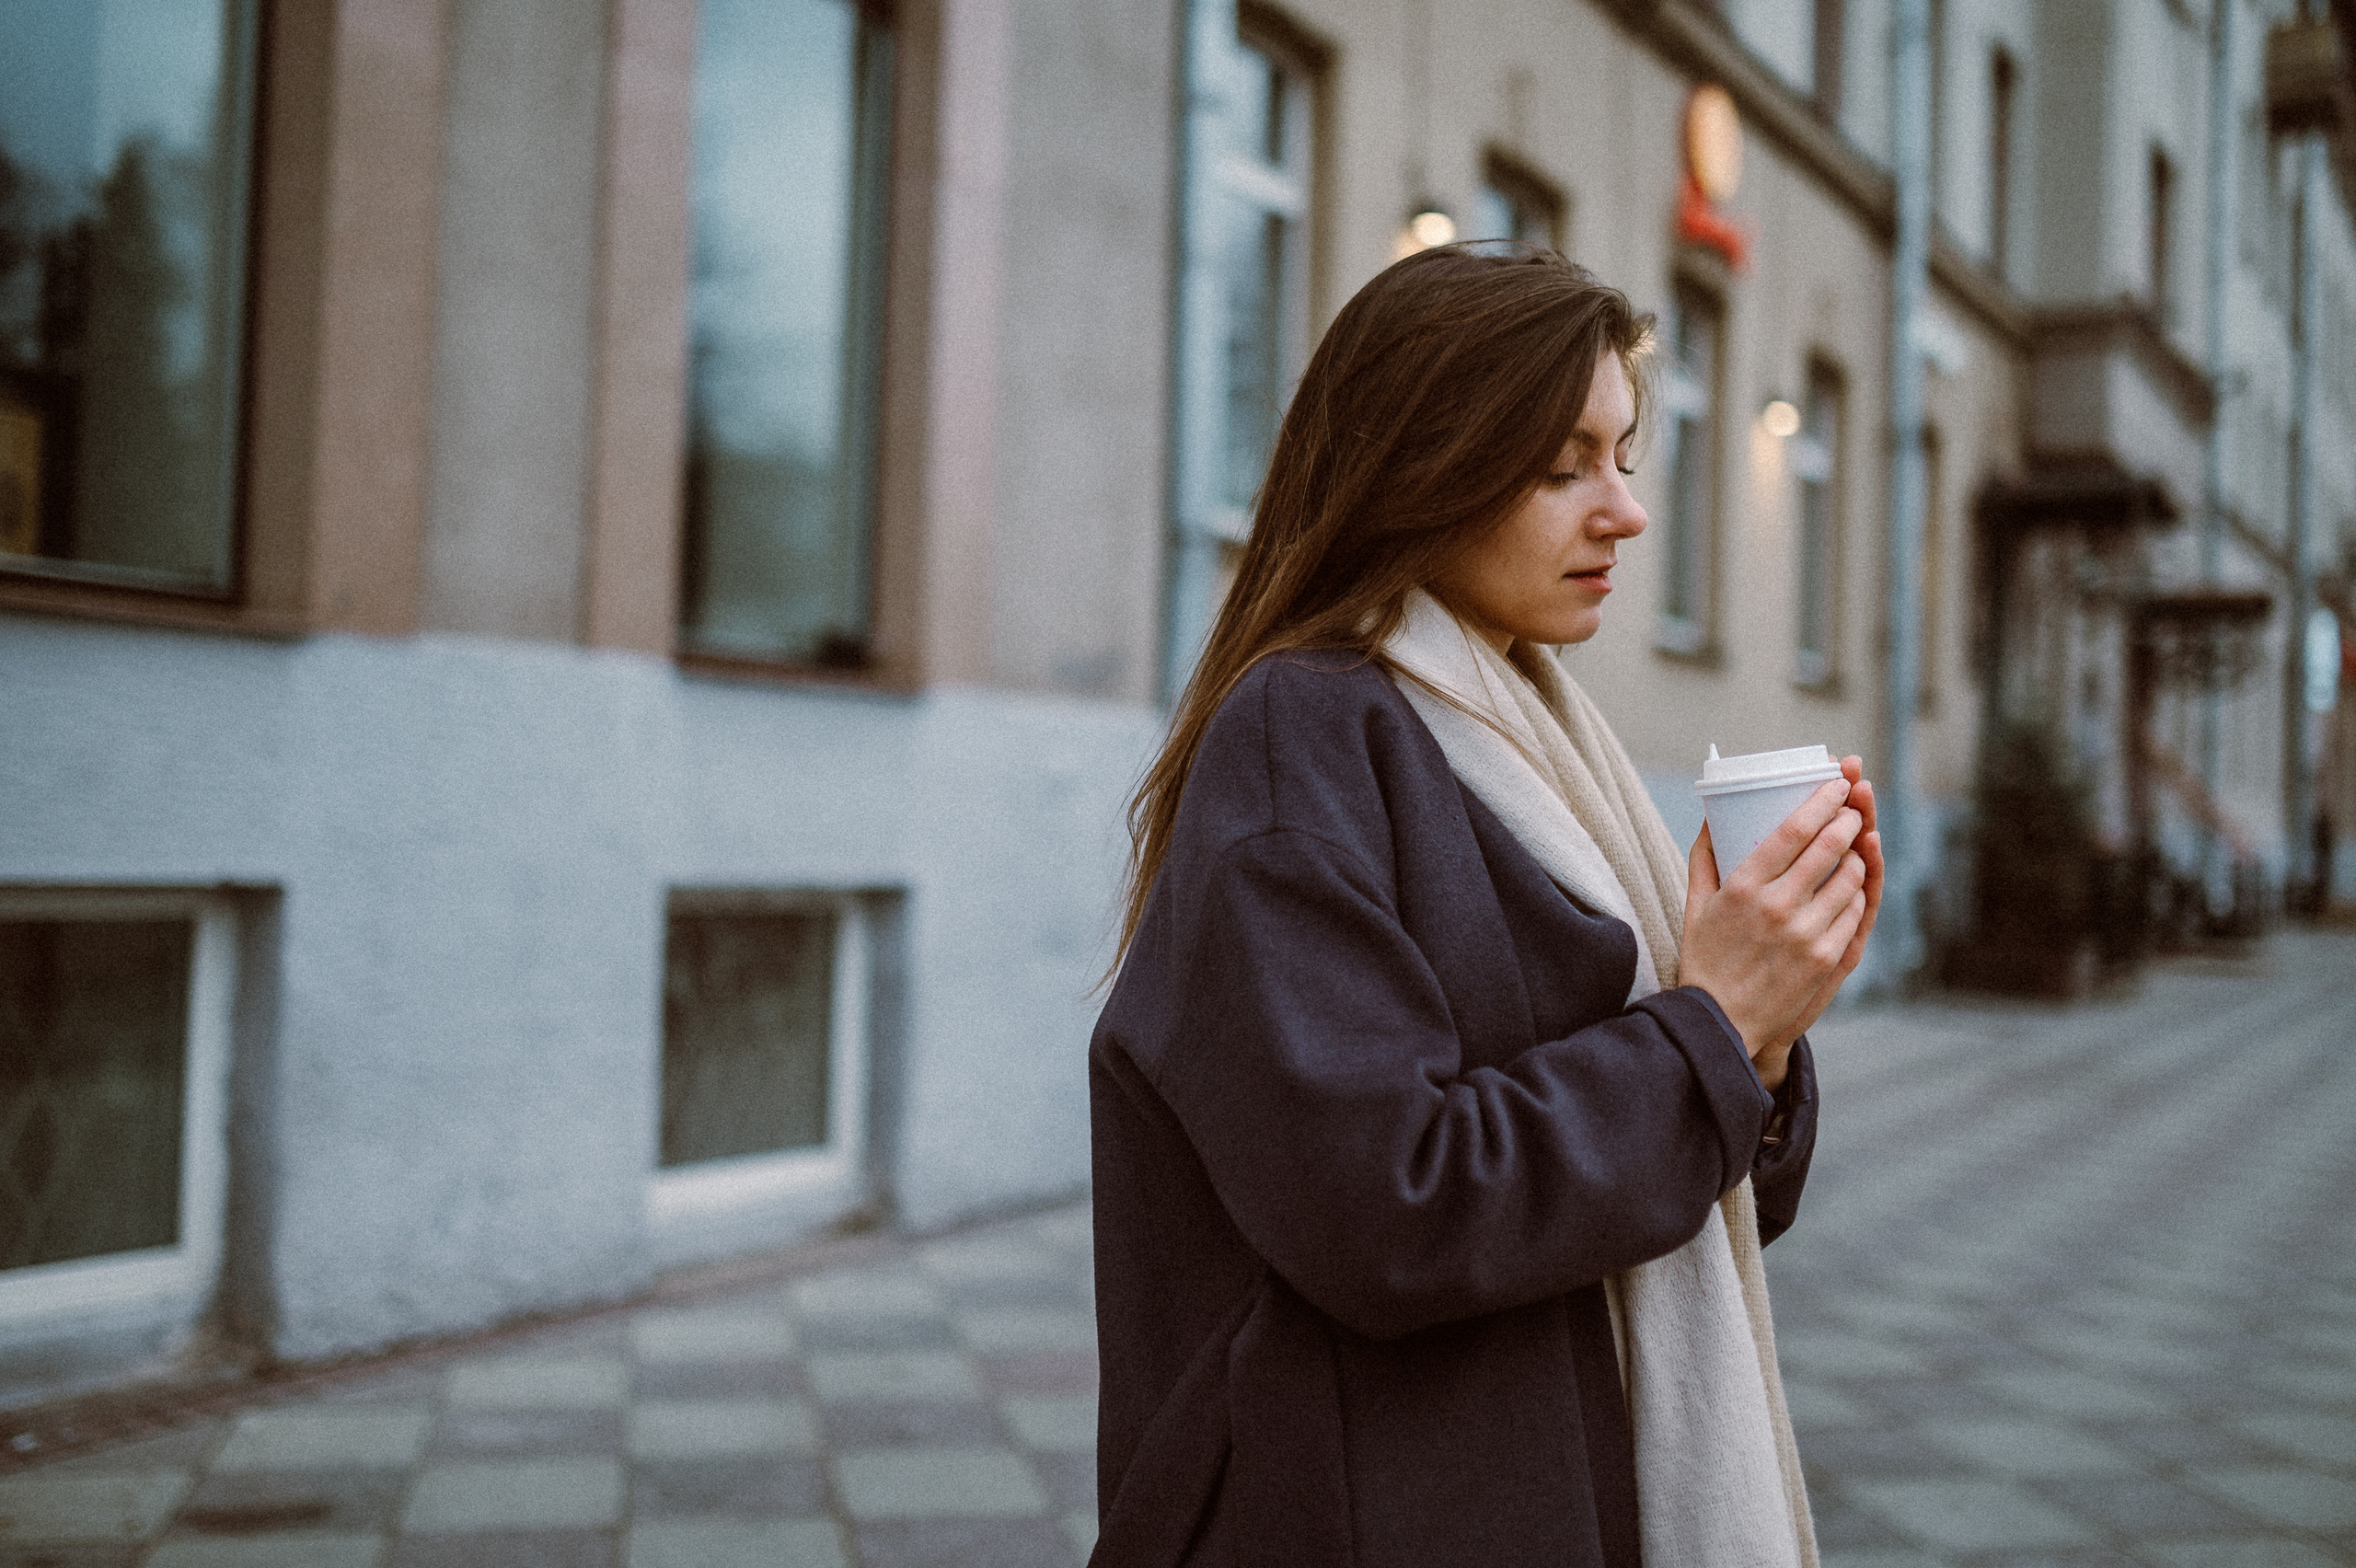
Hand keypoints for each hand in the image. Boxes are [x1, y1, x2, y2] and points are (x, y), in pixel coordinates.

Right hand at [1677, 756, 1882, 1089]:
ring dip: (1858, 855)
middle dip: (1849, 819)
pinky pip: (1855, 911)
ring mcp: (1807, 934)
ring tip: (1854, 846)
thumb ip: (1704, 857)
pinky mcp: (1827, 958)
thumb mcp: (1695, 905)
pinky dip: (1858, 892)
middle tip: (1854, 806)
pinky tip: (1853, 884)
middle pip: (1830, 846)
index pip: (1794, 831)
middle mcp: (1777, 907)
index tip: (1837, 783)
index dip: (1822, 801)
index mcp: (1743, 887)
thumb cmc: (1705, 959)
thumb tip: (1710, 816)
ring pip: (1852, 877)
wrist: (1720, 1022)